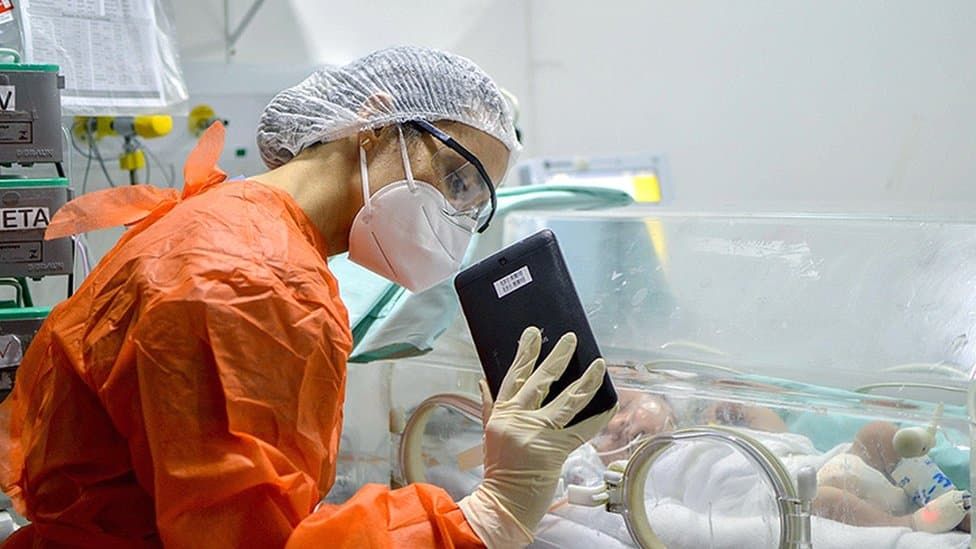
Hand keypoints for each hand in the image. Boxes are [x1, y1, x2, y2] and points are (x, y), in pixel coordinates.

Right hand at [458, 327, 616, 546]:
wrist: (503, 503)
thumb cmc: (498, 471)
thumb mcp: (489, 435)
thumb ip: (490, 406)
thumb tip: (484, 381)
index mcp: (502, 413)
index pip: (514, 376)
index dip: (525, 353)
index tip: (533, 334)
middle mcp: (518, 419)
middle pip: (541, 381)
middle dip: (558, 357)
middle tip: (570, 339)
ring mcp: (537, 434)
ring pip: (567, 400)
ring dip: (586, 380)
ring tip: (599, 364)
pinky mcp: (555, 450)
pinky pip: (583, 429)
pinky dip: (599, 416)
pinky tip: (611, 403)